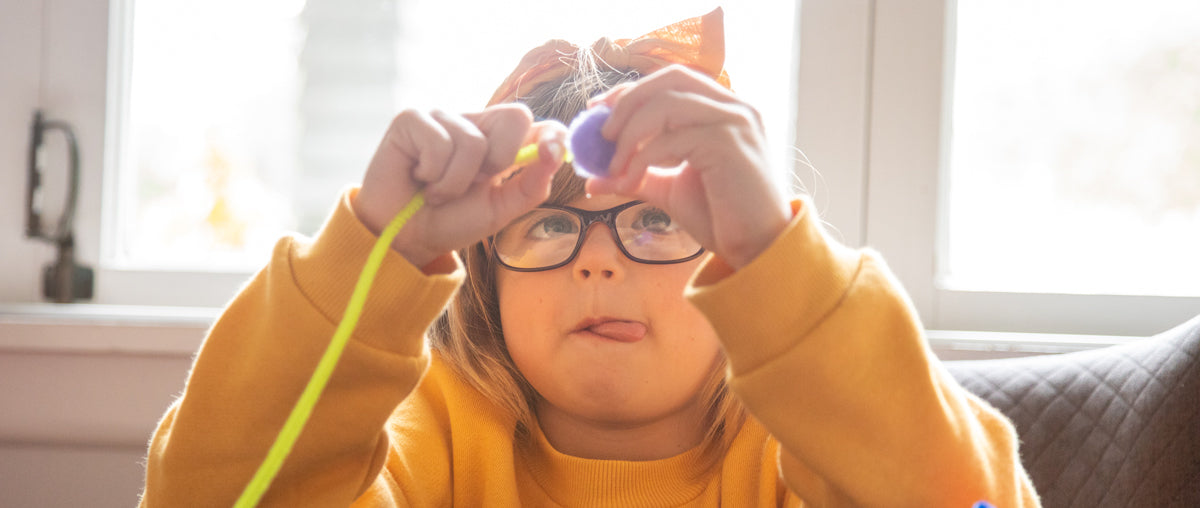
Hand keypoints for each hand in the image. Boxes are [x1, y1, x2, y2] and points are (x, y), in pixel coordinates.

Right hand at [353, 104, 567, 267]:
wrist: (406, 238)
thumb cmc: (452, 220)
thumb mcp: (500, 209)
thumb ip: (531, 185)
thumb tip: (554, 152)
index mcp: (499, 140)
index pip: (537, 122)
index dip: (553, 134)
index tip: (552, 154)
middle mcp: (474, 122)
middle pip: (515, 117)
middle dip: (498, 162)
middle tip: (473, 184)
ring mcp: (442, 117)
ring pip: (473, 141)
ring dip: (456, 182)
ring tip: (437, 191)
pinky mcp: (411, 119)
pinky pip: (439, 143)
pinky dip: (433, 175)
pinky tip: (419, 178)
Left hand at [584, 65, 791, 268]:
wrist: (757, 247)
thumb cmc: (720, 216)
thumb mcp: (669, 189)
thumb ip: (635, 176)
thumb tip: (592, 179)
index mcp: (722, 108)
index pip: (670, 80)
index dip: (630, 90)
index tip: (596, 111)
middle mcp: (733, 106)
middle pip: (668, 80)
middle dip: (626, 102)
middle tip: (600, 134)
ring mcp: (734, 121)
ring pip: (666, 104)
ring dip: (629, 134)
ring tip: (612, 167)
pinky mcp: (729, 143)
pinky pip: (672, 138)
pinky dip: (642, 157)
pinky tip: (631, 180)